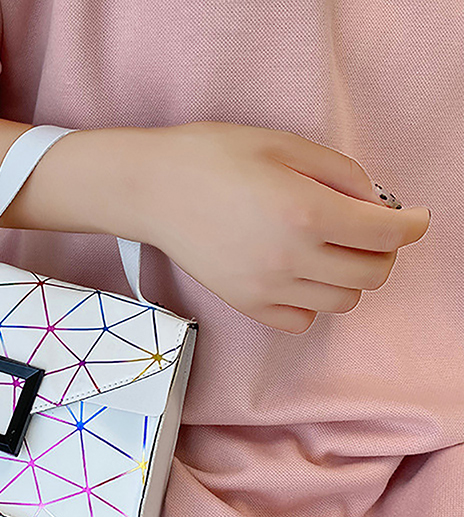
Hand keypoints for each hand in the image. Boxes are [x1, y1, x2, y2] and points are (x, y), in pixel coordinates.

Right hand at [134, 121, 430, 333]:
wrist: (153, 190)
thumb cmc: (212, 158)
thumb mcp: (285, 144)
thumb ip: (340, 174)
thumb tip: (373, 204)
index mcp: (306, 212)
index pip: (387, 234)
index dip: (413, 224)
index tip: (414, 217)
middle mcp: (291, 258)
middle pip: (372, 274)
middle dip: (384, 251)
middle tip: (371, 231)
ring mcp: (267, 288)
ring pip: (342, 302)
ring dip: (351, 278)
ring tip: (333, 252)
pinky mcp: (245, 304)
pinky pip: (302, 320)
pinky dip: (314, 302)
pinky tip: (301, 275)